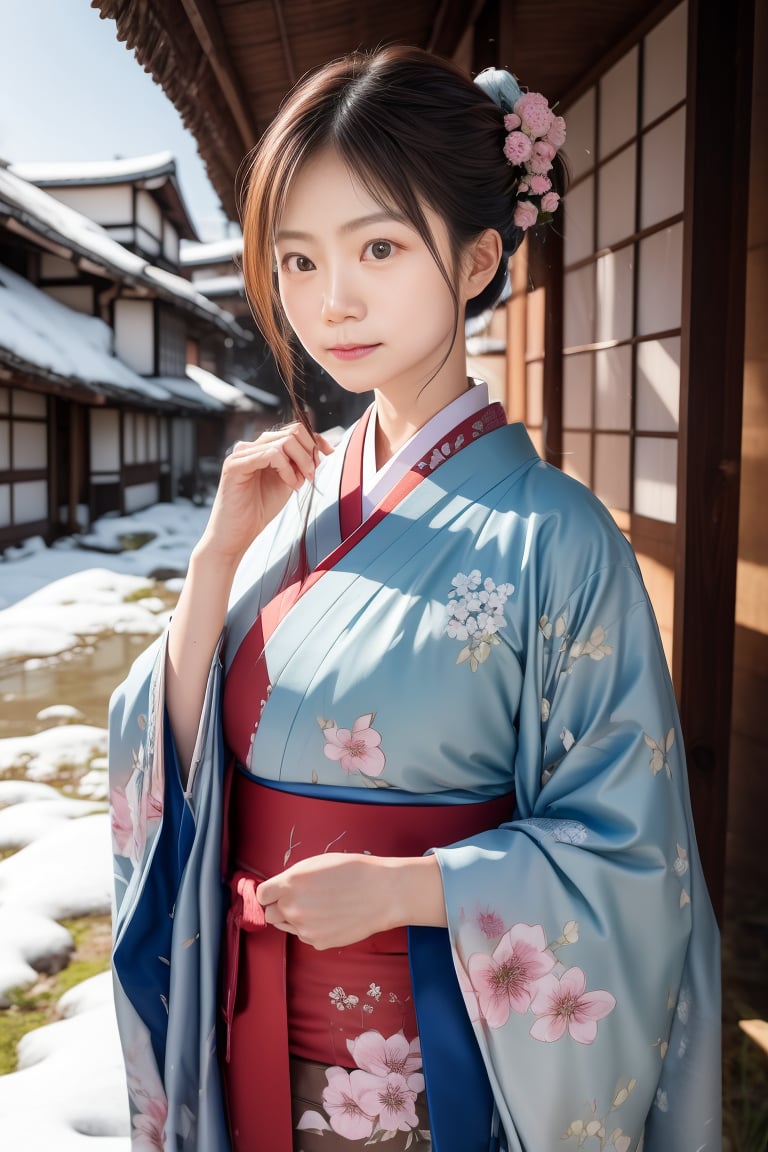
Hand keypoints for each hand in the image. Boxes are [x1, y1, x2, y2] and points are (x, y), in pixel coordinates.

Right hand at [198, 423, 333, 564]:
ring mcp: (241, 453)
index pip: (293, 430)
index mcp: (262, 448)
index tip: (329, 453)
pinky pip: (271, 454)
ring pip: (284, 441)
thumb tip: (321, 449)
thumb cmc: (258, 511)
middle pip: (291, 432)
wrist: (237, 535)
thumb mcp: (288, 482)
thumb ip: (299, 465)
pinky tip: (289, 484)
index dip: (315, 439)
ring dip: (300, 463)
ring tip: (299, 483)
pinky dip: (286, 469)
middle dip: (309, 453)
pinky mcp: (235, 464)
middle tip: (310, 476)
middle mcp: (251, 446)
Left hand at [256, 853, 445, 949]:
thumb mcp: (316, 863)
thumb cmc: (352, 871)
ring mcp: (304, 929)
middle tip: (301, 898)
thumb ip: (291, 878)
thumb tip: (277, 890)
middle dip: (280, 906)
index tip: (277, 891)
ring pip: (287, 926)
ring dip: (295, 918)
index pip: (261, 895)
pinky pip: (305, 936)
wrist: (382, 893)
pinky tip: (330, 917)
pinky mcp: (317, 943)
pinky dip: (312, 929)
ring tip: (319, 906)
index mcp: (290, 884)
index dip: (269, 892)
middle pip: (270, 914)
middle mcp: (292, 908)